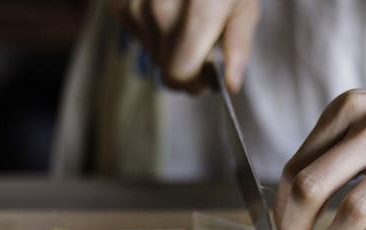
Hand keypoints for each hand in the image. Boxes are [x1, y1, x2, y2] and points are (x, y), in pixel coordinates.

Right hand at [118, 0, 259, 92]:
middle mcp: (161, 11)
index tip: (207, 78)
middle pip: (165, 67)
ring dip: (170, 45)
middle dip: (185, 66)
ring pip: (151, 51)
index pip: (179, 75)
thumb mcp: (244, 5)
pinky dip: (153, 28)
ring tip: (186, 17)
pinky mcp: (120, 2)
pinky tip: (167, 8)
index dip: (194, 84)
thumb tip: (232, 85)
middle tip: (203, 46)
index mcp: (199, 14)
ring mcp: (136, 5)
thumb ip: (238, 46)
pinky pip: (137, 32)